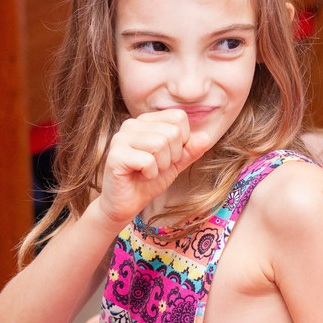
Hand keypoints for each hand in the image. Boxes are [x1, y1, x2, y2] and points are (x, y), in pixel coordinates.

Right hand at [98, 109, 211, 224]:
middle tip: (156, 167)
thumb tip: (207, 137)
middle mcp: (132, 124)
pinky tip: (139, 177)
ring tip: (147, 172)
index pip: (179, 117)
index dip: (182, 141)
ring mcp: (121, 138)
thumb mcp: (176, 163)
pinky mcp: (115, 156)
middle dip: (172, 156)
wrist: (126, 205)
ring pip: (160, 144)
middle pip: (172, 131)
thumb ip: (190, 150)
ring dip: (161, 166)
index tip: (167, 156)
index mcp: (146, 120)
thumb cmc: (149, 181)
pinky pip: (148, 161)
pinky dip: (150, 174)